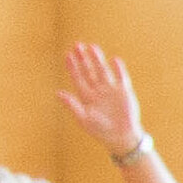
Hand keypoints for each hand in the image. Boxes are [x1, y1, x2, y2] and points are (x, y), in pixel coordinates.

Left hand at [59, 43, 151, 158]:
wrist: (121, 137)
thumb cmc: (100, 130)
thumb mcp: (84, 118)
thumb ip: (72, 105)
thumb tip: (58, 93)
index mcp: (86, 96)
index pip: (78, 78)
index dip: (73, 67)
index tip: (68, 55)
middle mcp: (98, 90)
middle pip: (89, 70)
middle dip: (83, 58)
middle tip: (77, 45)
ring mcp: (111, 89)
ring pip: (102, 70)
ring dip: (97, 59)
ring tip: (92, 47)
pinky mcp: (124, 91)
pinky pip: (121, 77)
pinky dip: (118, 69)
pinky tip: (114, 60)